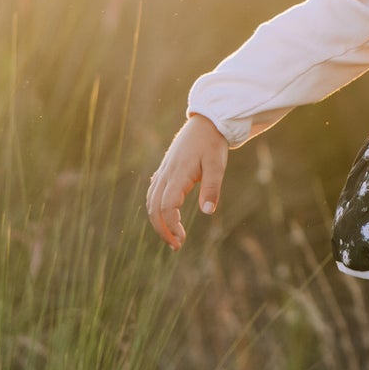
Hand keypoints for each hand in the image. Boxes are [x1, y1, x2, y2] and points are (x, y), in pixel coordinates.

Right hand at [145, 113, 228, 250]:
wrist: (206, 123)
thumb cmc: (212, 144)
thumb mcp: (217, 165)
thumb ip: (212, 188)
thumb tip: (207, 211)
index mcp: (178, 175)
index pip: (167, 207)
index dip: (171, 226)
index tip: (182, 239)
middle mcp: (166, 175)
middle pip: (154, 208)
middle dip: (162, 230)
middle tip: (177, 246)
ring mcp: (163, 172)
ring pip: (151, 202)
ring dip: (158, 222)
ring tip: (173, 237)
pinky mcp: (164, 171)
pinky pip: (153, 193)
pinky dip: (156, 209)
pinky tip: (167, 218)